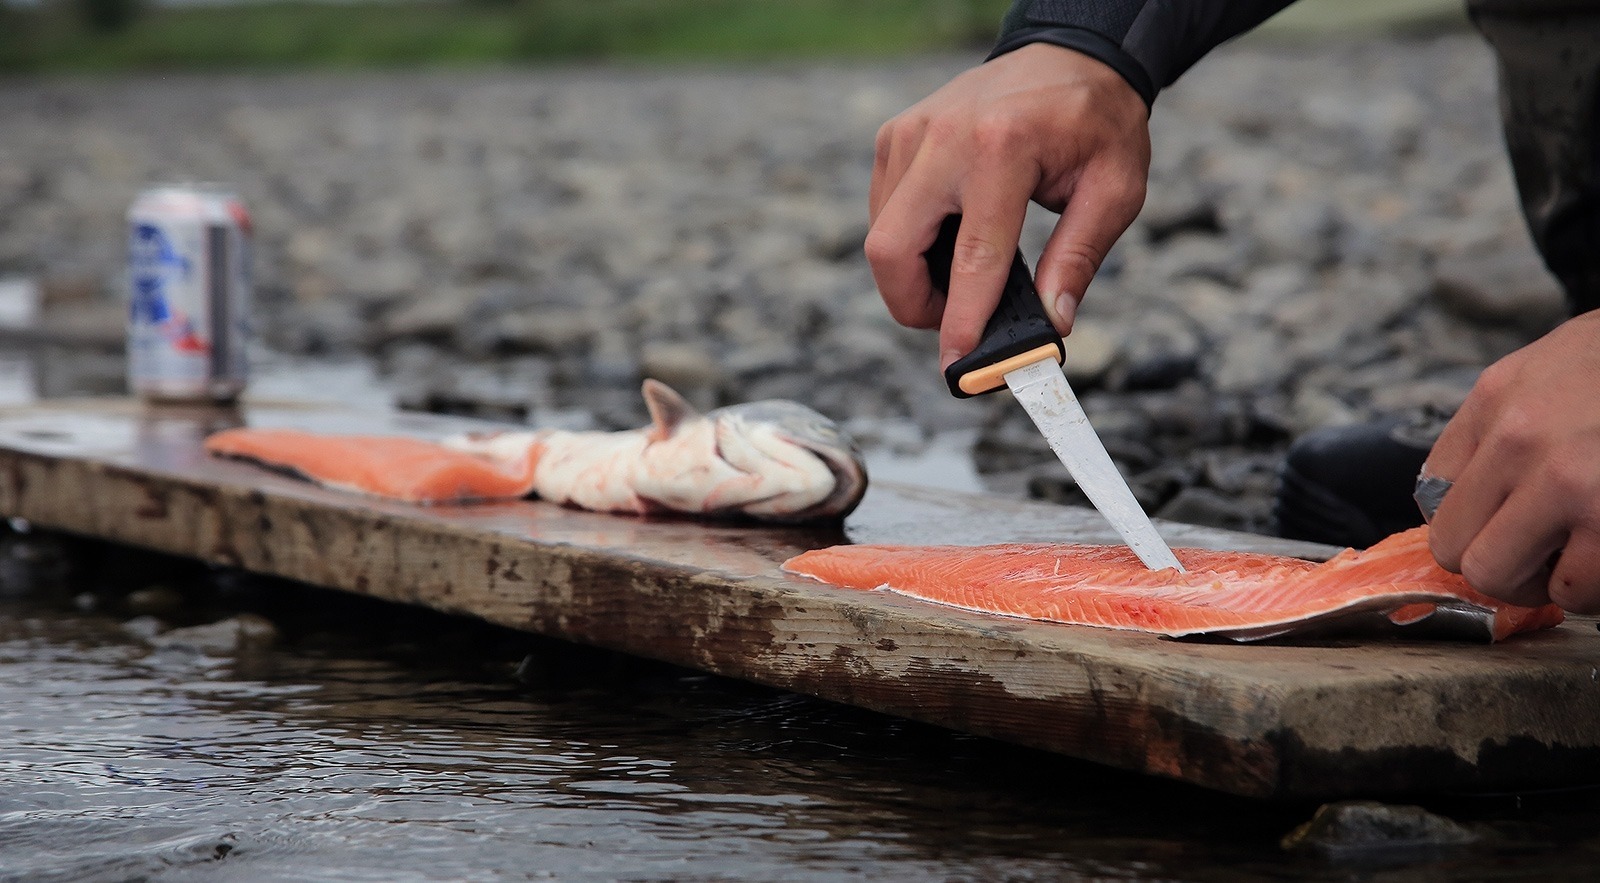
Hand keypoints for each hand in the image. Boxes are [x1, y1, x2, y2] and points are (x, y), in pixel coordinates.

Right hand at [865, 43, 1150, 369]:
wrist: (1067, 54)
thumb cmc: (1095, 122)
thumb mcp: (1114, 190)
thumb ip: (1079, 259)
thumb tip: (1051, 324)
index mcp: (1002, 149)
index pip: (972, 258)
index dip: (961, 322)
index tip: (957, 366)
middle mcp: (943, 139)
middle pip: (891, 251)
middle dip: (914, 306)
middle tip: (955, 323)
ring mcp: (909, 135)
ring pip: (881, 237)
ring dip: (915, 275)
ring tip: (966, 277)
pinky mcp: (895, 137)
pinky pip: (883, 210)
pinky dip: (910, 242)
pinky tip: (953, 238)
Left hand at [1426, 311, 1599, 611]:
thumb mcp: (1548, 368)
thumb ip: (1502, 424)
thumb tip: (1463, 496)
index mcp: (1496, 398)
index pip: (1434, 490)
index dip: (1470, 518)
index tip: (1502, 523)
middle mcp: (1520, 439)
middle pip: (1455, 547)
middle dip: (1496, 560)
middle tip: (1539, 554)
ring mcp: (1569, 483)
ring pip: (1503, 579)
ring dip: (1543, 580)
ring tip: (1581, 553)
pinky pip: (1576, 590)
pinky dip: (1591, 589)